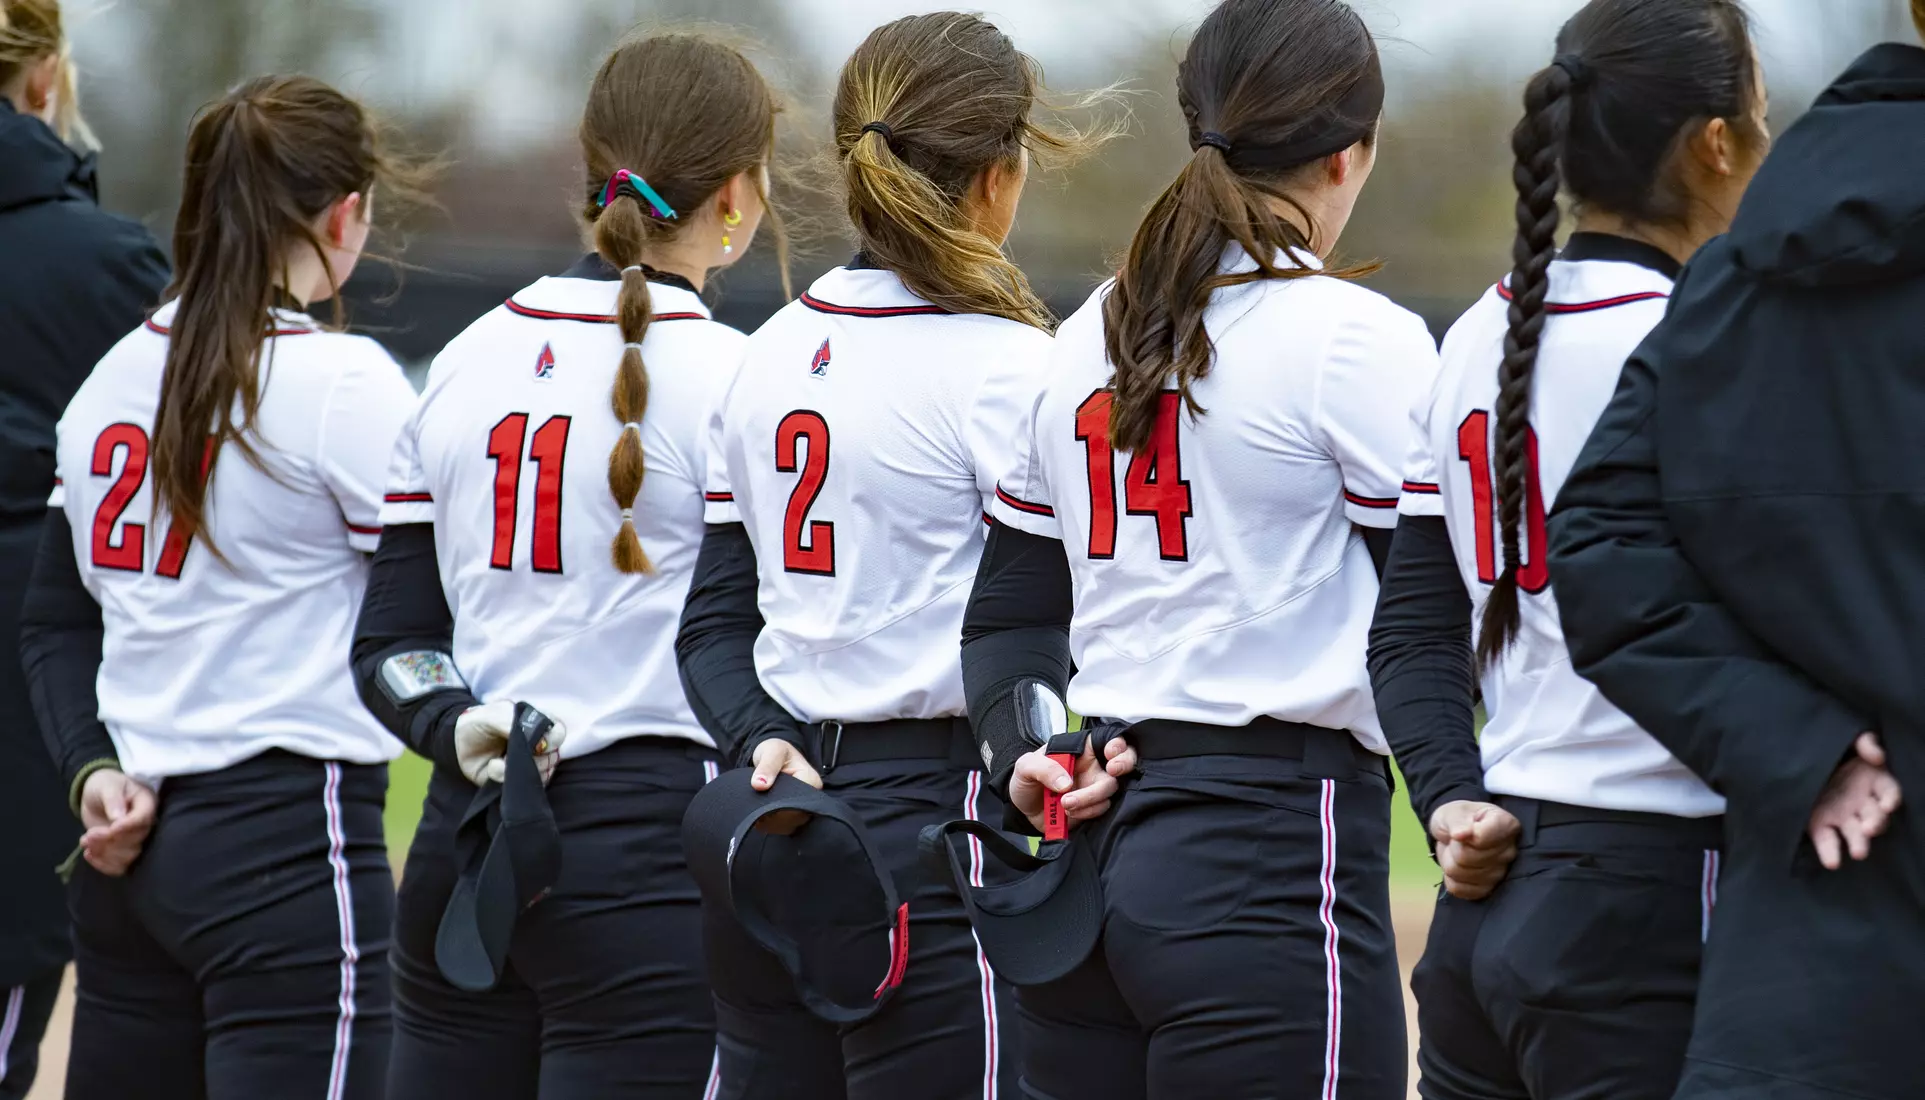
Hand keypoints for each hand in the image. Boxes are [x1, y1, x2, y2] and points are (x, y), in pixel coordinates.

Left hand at [78, 768, 157, 876]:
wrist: (95, 795)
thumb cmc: (105, 784)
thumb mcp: (107, 785)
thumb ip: (113, 799)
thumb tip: (118, 818)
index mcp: (146, 803)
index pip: (143, 818)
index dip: (128, 826)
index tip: (111, 829)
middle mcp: (145, 823)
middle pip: (136, 840)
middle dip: (110, 840)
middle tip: (89, 835)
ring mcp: (135, 838)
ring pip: (128, 856)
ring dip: (105, 853)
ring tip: (86, 842)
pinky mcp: (123, 849)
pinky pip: (120, 865)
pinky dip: (103, 864)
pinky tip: (88, 854)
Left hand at [455, 701, 565, 786]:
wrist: (458, 744)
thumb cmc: (479, 724)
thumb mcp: (491, 715)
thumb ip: (511, 722)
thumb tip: (534, 741)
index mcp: (538, 725)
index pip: (558, 733)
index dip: (551, 740)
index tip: (535, 744)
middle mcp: (539, 746)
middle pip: (552, 757)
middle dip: (531, 759)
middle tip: (509, 753)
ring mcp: (530, 765)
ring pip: (541, 774)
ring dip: (516, 770)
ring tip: (496, 762)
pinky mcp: (517, 781)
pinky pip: (523, 787)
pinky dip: (506, 780)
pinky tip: (493, 770)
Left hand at [750, 738, 822, 835]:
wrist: (772, 757)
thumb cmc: (775, 751)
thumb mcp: (772, 750)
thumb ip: (767, 766)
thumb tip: (759, 785)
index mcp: (811, 781)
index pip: (799, 801)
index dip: (778, 803)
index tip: (762, 797)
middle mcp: (811, 798)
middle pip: (794, 816)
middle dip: (773, 813)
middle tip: (756, 804)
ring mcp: (803, 809)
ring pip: (787, 824)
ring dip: (770, 820)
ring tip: (757, 808)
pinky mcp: (794, 817)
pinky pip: (782, 828)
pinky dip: (769, 824)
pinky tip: (759, 815)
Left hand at [1009, 735, 1138, 834]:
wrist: (1023, 811)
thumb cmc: (1026, 781)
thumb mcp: (1025, 767)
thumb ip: (1043, 768)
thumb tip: (1066, 783)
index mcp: (1079, 749)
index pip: (1106, 739)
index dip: (1117, 743)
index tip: (1110, 753)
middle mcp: (1092, 766)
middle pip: (1122, 760)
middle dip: (1124, 763)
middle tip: (1112, 771)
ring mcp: (1094, 787)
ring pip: (1110, 789)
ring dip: (1090, 798)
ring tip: (1065, 803)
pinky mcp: (1093, 807)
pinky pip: (1102, 808)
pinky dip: (1087, 811)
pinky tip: (1069, 813)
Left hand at [1429, 800, 1520, 900]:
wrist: (1456, 834)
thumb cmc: (1459, 818)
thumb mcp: (1454, 812)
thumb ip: (1458, 822)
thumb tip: (1460, 834)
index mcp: (1507, 826)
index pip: (1480, 838)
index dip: (1464, 835)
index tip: (1464, 829)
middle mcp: (1509, 852)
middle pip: (1467, 857)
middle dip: (1454, 848)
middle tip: (1457, 840)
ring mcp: (1501, 874)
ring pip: (1461, 874)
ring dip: (1450, 862)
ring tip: (1457, 851)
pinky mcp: (1488, 890)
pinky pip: (1459, 889)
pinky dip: (1451, 878)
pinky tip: (1458, 866)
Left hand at [1808, 732, 1902, 870]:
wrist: (1800, 753)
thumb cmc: (1831, 747)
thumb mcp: (1847, 737)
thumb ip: (1864, 742)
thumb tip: (1877, 756)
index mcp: (1872, 781)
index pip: (1888, 791)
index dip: (1890, 798)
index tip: (1888, 804)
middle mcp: (1861, 801)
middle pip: (1875, 816)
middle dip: (1875, 823)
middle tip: (1870, 828)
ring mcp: (1842, 814)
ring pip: (1856, 832)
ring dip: (1859, 842)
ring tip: (1858, 852)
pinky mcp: (1821, 824)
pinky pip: (1828, 840)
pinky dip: (1830, 851)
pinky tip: (1832, 861)